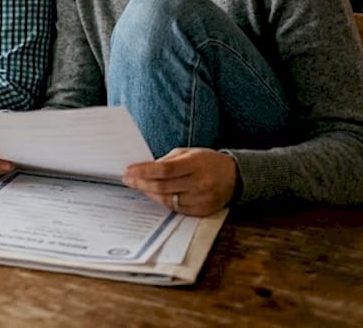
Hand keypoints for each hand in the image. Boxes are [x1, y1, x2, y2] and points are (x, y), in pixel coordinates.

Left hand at [122, 147, 237, 216]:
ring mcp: (201, 199)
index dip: (144, 172)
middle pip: (163, 187)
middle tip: (128, 180)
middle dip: (141, 184)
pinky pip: (176, 209)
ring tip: (139, 186)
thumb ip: (168, 160)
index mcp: (195, 164)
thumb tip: (145, 168)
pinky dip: (163, 202)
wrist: (234, 177)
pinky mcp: (202, 211)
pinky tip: (155, 195)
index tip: (129, 171)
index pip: (164, 170)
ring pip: (167, 200)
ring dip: (149, 194)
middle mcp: (199, 183)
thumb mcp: (189, 153)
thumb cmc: (208, 161)